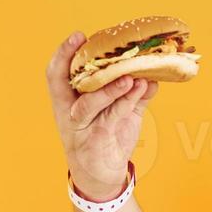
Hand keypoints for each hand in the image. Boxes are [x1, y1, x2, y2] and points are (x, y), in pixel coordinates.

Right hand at [44, 32, 159, 199]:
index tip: (78, 36)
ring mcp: (80, 126)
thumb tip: (153, 76)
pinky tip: (140, 88)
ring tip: (130, 76)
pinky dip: (127, 101)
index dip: (64, 54)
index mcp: (69, 100)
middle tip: (86, 42)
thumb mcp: (121, 112)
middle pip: (61, 83)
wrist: (102, 176)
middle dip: (69, 60)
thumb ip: (135, 94)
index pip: (58, 74)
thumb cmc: (107, 138)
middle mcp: (69, 111)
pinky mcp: (96, 139)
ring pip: (90, 102)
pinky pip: (112, 117)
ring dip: (110, 87)